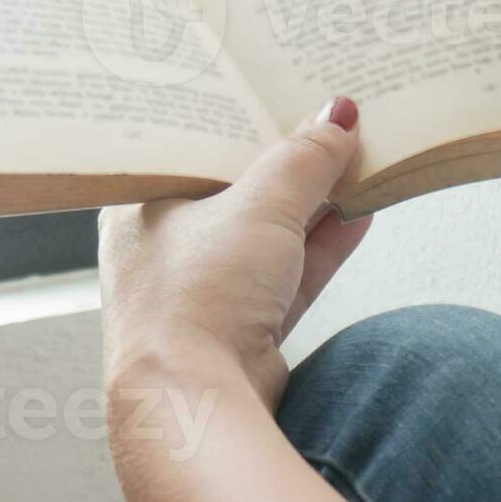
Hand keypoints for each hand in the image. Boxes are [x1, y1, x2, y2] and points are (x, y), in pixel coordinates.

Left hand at [98, 96, 372, 403]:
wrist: (197, 404)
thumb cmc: (194, 303)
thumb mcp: (259, 206)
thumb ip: (303, 159)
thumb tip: (337, 120)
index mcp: (139, 207)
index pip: (197, 149)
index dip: (245, 122)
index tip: (288, 97)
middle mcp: (165, 251)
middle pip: (237, 191)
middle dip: (289, 165)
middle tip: (334, 126)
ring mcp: (204, 294)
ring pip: (267, 236)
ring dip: (315, 205)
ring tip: (361, 162)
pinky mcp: (241, 330)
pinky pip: (287, 276)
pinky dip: (322, 247)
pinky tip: (360, 214)